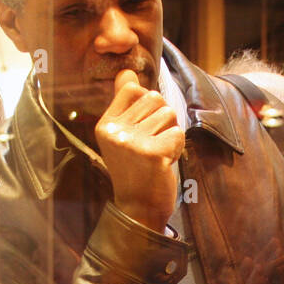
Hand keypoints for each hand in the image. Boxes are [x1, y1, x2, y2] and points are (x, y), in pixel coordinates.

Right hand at [94, 69, 185, 232]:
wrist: (139, 210)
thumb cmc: (136, 171)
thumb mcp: (125, 136)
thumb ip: (125, 104)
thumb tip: (127, 73)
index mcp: (106, 124)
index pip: (133, 88)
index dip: (148, 104)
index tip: (144, 130)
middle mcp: (115, 131)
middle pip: (156, 99)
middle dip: (162, 120)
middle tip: (152, 146)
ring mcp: (132, 142)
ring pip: (169, 114)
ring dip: (170, 134)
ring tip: (158, 155)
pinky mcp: (152, 153)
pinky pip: (178, 133)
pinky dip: (177, 148)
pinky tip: (164, 163)